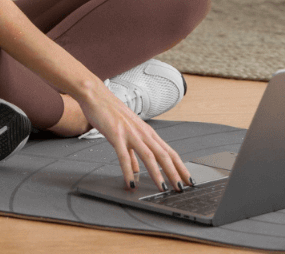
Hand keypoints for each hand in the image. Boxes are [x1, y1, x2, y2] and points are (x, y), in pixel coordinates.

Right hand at [78, 82, 193, 190]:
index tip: (187, 180)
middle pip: (164, 155)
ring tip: (163, 189)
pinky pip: (123, 156)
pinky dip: (128, 171)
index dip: (179, 167)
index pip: (169, 152)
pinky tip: (131, 183)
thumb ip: (132, 154)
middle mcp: (143, 133)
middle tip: (182, 189)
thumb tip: (136, 170)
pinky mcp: (116, 135)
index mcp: (147, 133)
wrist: (96, 95)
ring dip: (157, 174)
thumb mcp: (126, 134)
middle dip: (174, 173)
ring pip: (149, 156)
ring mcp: (130, 133)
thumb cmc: (111, 112)